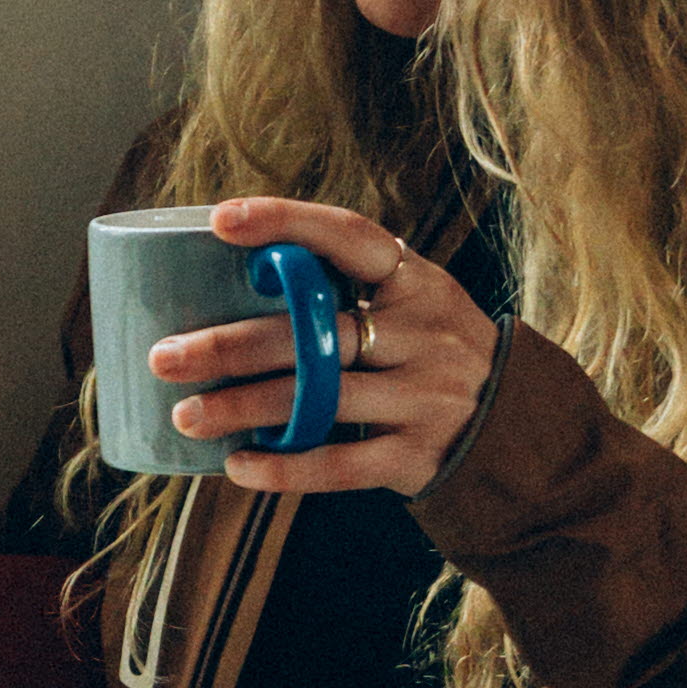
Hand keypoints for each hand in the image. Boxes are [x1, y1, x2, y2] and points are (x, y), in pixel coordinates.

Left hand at [158, 200, 497, 498]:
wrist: (522, 433)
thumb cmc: (433, 355)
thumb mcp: (415, 308)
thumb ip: (347, 294)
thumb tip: (224, 278)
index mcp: (419, 282)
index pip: (352, 237)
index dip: (288, 222)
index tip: (221, 220)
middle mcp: (426, 335)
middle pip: (315, 332)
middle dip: (230, 345)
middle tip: (164, 356)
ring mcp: (426, 397)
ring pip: (318, 399)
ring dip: (241, 408)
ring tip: (184, 414)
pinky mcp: (418, 455)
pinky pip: (340, 463)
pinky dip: (285, 467)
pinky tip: (237, 466)